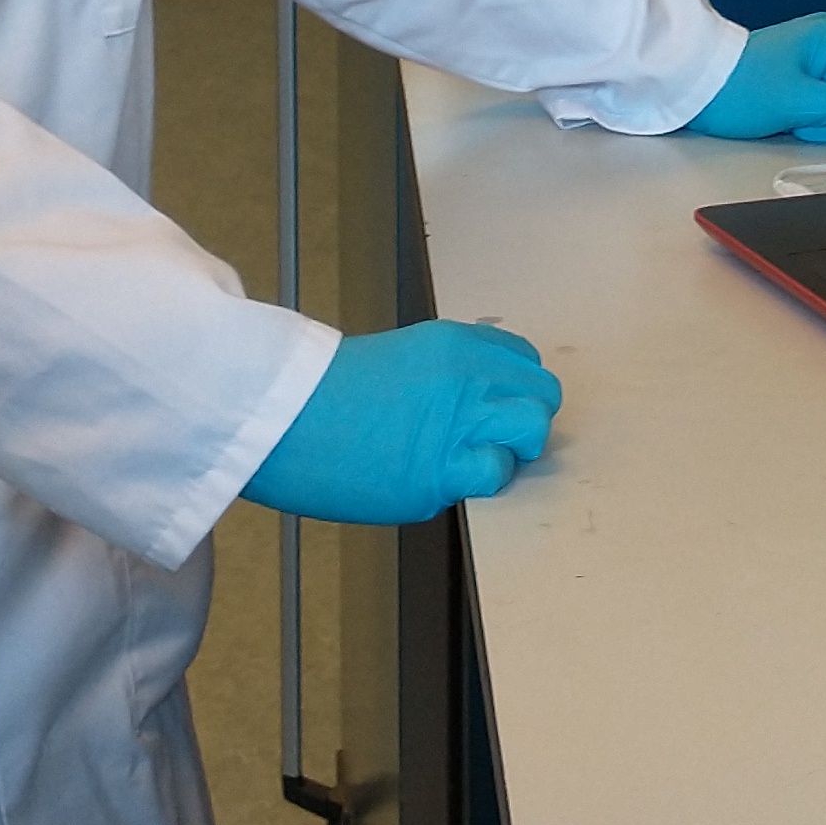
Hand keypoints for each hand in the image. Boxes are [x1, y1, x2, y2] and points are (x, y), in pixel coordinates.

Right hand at [243, 320, 562, 523]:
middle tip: (491, 437)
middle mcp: (466, 377)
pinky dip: (481, 480)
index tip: (497, 406)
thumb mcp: (400, 358)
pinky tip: (448, 478)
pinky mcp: (441, 471)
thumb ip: (445, 375)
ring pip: (533, 429)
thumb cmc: (323, 393)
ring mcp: (458, 424)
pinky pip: (495, 474)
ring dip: (513, 449)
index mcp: (455, 345)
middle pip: (543, 393)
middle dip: (525, 418)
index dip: (515, 390)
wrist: (283, 414)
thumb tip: (470, 399)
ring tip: (476, 458)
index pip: (524, 361)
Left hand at [684, 12, 825, 144]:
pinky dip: (798, 115)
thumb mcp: (800, 103)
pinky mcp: (796, 73)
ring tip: (776, 108)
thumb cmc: (738, 89)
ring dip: (808, 120)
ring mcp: (810, 57)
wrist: (692, 86)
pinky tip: (775, 108)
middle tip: (787, 112)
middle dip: (822, 119)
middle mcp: (825, 41)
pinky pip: (815, 106)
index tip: (804, 112)